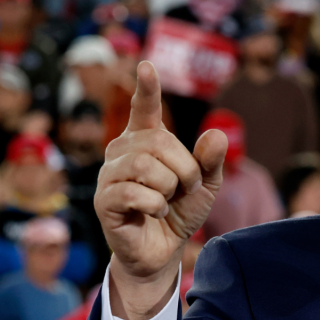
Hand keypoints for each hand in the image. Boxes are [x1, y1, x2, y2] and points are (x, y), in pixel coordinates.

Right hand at [96, 62, 226, 319]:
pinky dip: (155, 204)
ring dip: (168, 185)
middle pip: (156, 141)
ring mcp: (109, 176)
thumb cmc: (178, 213)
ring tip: (168, 200)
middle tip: (186, 188)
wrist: (161, 253)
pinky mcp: (103, 201)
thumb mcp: (205, 187)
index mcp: (144, 141)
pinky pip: (133, 192)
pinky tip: (154, 212)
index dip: (146, 88)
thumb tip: (216, 134)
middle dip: (183, 167)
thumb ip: (211, 161)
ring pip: (143, 164)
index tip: (147, 66)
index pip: (143, 109)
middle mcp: (121, 152)